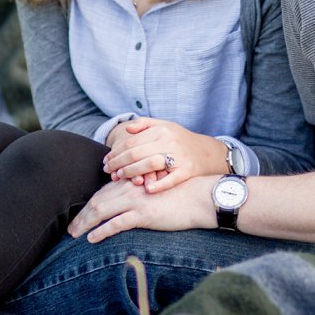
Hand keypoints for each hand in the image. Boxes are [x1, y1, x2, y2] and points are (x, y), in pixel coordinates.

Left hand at [67, 175, 215, 242]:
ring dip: (85, 223)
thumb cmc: (181, 195)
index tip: (79, 217)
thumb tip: (129, 207)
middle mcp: (130, 189)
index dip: (88, 205)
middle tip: (70, 229)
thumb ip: (141, 194)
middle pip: (97, 201)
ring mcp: (136, 201)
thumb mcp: (157, 190)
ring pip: (102, 211)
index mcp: (133, 182)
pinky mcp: (144, 214)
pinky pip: (117, 223)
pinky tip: (92, 239)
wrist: (199, 197)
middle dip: (81, 216)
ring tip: (75, 235)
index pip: (103, 193)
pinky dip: (102, 231)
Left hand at [102, 118, 226, 192]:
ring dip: (132, 172)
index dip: (116, 152)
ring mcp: (179, 156)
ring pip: (150, 164)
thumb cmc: (182, 140)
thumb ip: (145, 125)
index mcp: (162, 130)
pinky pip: (171, 178)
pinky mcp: (187, 171)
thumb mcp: (166, 126)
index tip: (106, 160)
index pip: (132, 142)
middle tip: (108, 171)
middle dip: (119, 163)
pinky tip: (147, 189)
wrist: (208, 153)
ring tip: (120, 177)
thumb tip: (127, 129)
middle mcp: (170, 141)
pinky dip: (159, 184)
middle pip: (137, 153)